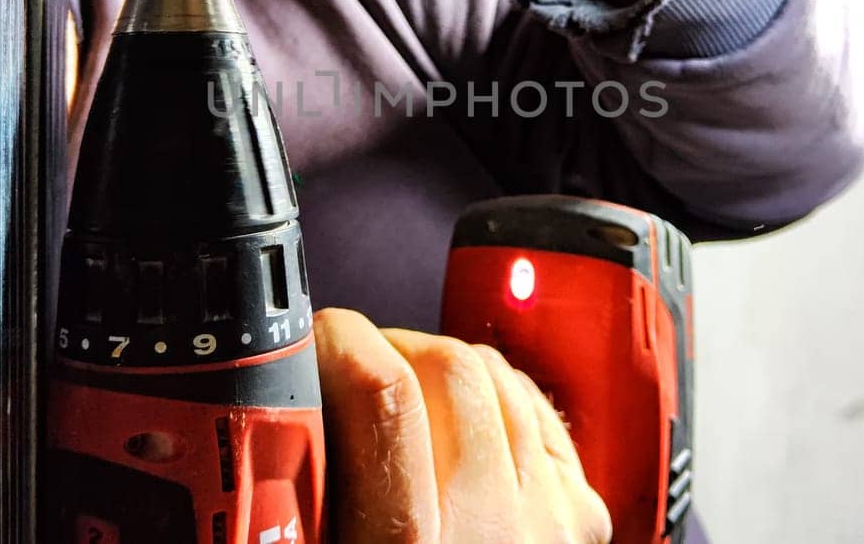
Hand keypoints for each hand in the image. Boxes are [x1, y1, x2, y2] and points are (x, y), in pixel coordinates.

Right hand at [313, 308, 610, 543]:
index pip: (386, 395)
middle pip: (447, 366)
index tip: (317, 338)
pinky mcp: (579, 515)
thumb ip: (300, 491)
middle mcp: (493, 530)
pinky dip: (493, 397)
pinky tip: (460, 421)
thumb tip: (284, 407)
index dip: (344, 342)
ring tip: (401, 402)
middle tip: (349, 370)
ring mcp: (549, 519)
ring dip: (440, 370)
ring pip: (495, 374)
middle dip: (391, 347)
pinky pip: (533, 406)